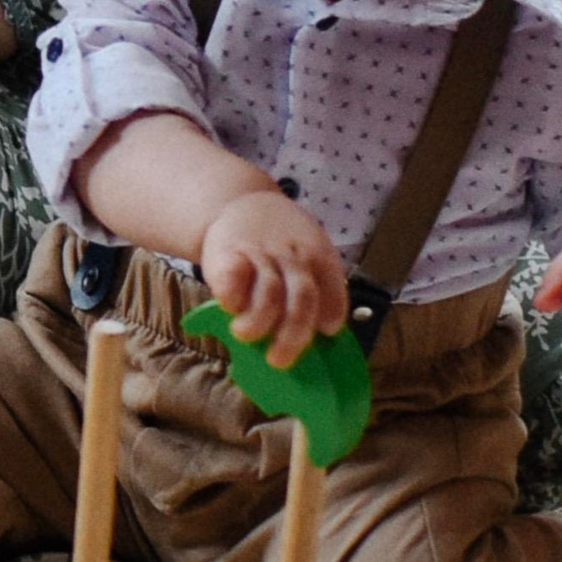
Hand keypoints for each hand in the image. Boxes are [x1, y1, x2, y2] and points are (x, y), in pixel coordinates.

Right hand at [198, 191, 349, 368]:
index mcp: (319, 257)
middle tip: (279, 360)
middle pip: (302, 297)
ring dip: (259, 320)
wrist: (240, 201)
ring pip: (269, 291)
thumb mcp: (306, 250)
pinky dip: (232, 297)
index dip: (332, 312)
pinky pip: (233, 278)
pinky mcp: (228, 252)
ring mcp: (260, 253)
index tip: (326, 332)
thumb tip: (312, 340)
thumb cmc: (278, 243)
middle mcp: (293, 256)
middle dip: (292, 334)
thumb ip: (311, 288)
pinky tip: (230, 307)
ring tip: (246, 336)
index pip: (333, 289)